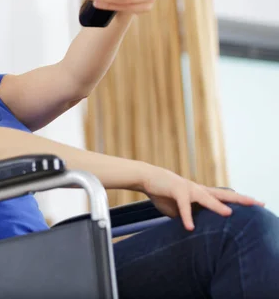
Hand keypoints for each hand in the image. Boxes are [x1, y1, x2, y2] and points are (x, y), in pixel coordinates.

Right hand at [140, 165, 264, 230]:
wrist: (146, 177)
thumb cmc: (162, 192)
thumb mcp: (177, 208)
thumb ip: (188, 216)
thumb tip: (194, 228)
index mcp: (201, 193)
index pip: (224, 198)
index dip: (239, 202)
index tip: (256, 205)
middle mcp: (199, 189)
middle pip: (224, 195)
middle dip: (241, 200)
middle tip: (259, 203)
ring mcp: (189, 188)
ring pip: (207, 198)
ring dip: (217, 206)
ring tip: (229, 214)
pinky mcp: (177, 190)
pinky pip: (184, 206)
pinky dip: (187, 217)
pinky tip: (190, 227)